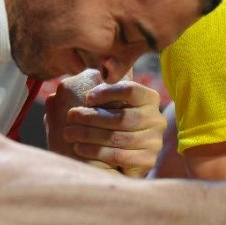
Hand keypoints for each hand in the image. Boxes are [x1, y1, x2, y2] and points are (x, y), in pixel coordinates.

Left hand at [44, 69, 165, 176]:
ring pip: (118, 137)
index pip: (131, 90)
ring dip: (89, 135)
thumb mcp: (106, 104)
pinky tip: (79, 148)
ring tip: (69, 133)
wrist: (117, 161)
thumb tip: (105, 62)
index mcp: (150, 99)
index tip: (87, 97)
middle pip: (122, 117)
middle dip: (92, 116)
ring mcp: (155, 142)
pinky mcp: (148, 162)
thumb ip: (102, 85)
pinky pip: (120, 156)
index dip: (108, 92)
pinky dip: (96, 152)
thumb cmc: (107, 125)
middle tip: (70, 116)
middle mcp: (157, 119)